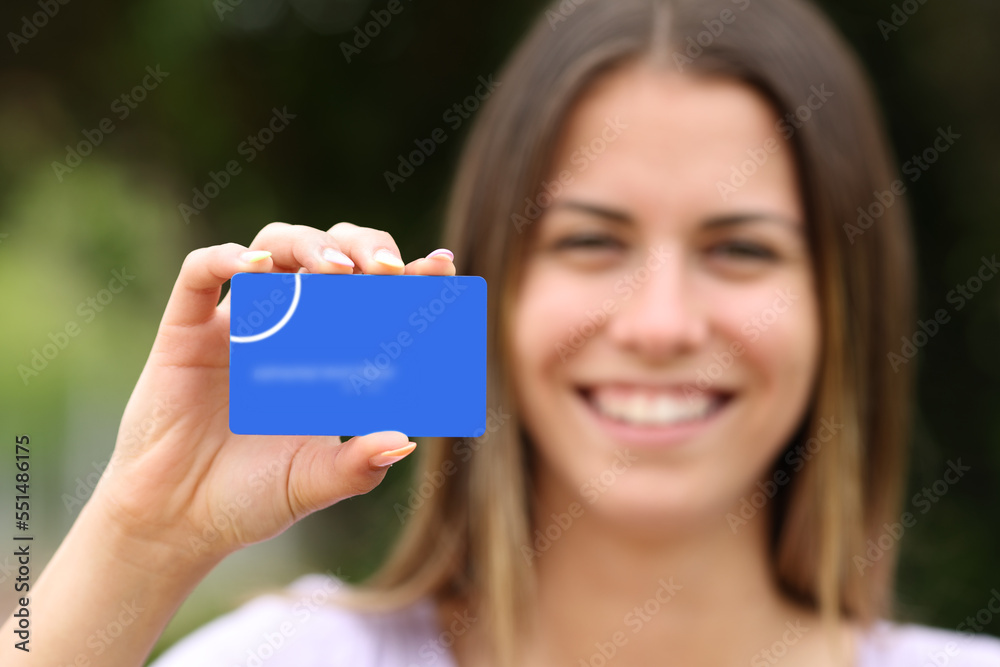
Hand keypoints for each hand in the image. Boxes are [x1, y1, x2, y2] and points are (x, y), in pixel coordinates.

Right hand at [88, 221, 455, 566]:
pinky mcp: (187, 331)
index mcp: (328, 355)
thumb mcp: (313, 484)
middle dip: (363, 248)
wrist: (176, 522)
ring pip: (274, 247)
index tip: (442, 268)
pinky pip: (200, 275)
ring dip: (308, 247)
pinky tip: (256, 268)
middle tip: (387, 271)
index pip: (375, 297)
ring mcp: (239, 324)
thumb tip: (405, 441)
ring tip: (336, 272)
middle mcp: (289, 328)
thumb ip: (357, 466)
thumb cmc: (250, 498)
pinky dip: (226, 259)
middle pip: (330, 253)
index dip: (409, 276)